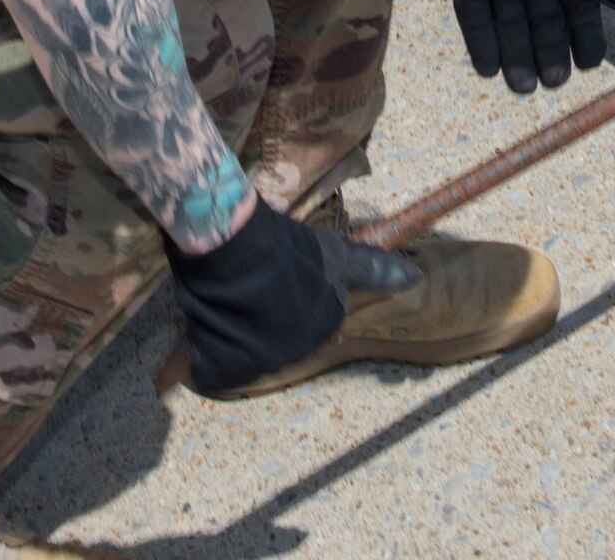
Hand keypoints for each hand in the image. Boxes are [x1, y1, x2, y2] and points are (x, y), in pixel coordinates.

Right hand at [165, 199, 420, 394]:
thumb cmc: (286, 243)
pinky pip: (213, 372)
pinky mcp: (230, 368)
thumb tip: (414, 278)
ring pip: (244, 354)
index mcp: (327, 324)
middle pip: (274, 339)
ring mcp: (267, 361)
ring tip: (223, 303)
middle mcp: (302, 351)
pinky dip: (203, 359)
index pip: (305, 320)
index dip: (284, 297)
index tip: (271, 280)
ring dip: (230, 335)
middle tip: (245, 289)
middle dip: (258, 319)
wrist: (236, 243)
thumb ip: (372, 270)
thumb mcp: (335, 254)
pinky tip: (199, 335)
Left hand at [421, 0, 614, 92]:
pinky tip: (488, 67)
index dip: (584, 37)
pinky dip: (482, 41)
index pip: (579, 11)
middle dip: (548, 53)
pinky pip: (475, 17)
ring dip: (515, 56)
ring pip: (510, 27)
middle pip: (544, 25)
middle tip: (551, 80)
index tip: (588, 63)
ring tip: (520, 85)